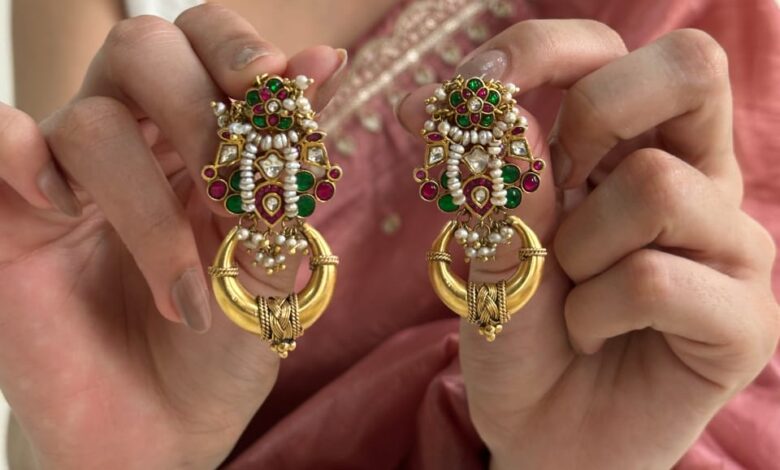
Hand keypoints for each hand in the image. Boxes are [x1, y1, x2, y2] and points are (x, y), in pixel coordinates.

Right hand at [0, 4, 344, 468]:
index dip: (237, 48)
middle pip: (144, 48)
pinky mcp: (10, 220)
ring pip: (92, 122)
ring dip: (150, 209)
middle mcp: (134, 143)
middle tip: (231, 188)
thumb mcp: (275, 259)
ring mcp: (67, 177)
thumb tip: (326, 58)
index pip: (208, 42)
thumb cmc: (226, 346)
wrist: (166, 431)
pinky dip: (20, 154)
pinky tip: (63, 210)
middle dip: (198, 109)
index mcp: (201, 140)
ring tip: (183, 294)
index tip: (273, 85)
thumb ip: (289, 165)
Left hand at [399, 20, 779, 468]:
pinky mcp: (746, 319)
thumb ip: (496, 173)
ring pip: (657, 186)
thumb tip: (460, 98)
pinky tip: (595, 337)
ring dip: (577, 252)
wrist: (541, 436)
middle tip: (558, 191)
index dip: (543, 49)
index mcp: (636, 149)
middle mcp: (697, 181)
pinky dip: (595, 313)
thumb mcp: (491, 244)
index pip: (616, 50)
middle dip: (594, 118)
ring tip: (571, 299)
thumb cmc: (519, 335)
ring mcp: (731, 247)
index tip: (475, 87)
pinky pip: (657, 279)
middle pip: (688, 68)